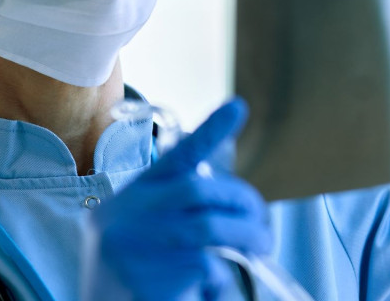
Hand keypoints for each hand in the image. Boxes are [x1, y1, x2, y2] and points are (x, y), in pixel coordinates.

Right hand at [91, 98, 270, 299]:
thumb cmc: (133, 272)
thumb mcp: (145, 231)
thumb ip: (177, 211)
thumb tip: (234, 204)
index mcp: (132, 197)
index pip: (175, 157)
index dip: (209, 131)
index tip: (239, 107)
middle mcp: (127, 214)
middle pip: (198, 190)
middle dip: (241, 202)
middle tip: (262, 225)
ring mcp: (133, 245)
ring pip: (208, 229)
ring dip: (244, 238)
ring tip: (260, 248)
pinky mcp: (145, 277)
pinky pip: (202, 267)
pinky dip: (219, 277)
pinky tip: (213, 287)